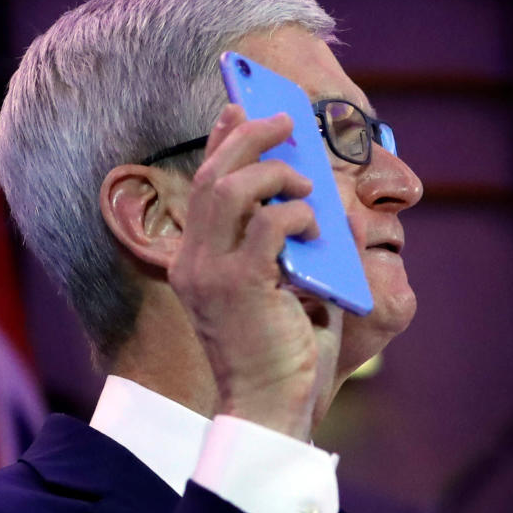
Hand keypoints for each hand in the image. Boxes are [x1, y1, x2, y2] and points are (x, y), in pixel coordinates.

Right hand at [167, 104, 342, 439]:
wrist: (272, 404)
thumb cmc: (282, 345)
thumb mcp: (281, 282)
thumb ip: (288, 240)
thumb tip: (319, 197)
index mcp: (196, 259)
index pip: (203, 183)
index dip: (221, 139)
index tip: (240, 108)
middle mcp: (193, 261)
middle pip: (214, 176)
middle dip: (249, 136)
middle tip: (284, 121)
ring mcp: (211, 273)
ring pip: (231, 189)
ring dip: (275, 172)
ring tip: (305, 181)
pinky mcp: (240, 286)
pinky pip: (270, 225)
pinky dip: (296, 213)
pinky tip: (313, 224)